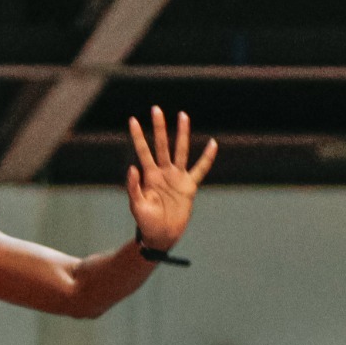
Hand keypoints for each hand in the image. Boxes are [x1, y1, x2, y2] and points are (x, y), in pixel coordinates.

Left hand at [123, 107, 217, 253]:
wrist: (161, 236)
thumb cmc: (146, 222)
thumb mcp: (137, 206)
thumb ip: (134, 187)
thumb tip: (133, 167)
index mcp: (149, 176)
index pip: (143, 151)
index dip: (138, 136)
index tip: (132, 120)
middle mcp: (163, 172)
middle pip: (162, 145)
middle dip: (159, 128)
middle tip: (156, 109)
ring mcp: (177, 177)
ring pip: (180, 151)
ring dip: (182, 134)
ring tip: (183, 115)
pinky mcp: (189, 186)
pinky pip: (200, 169)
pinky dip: (207, 158)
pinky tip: (213, 144)